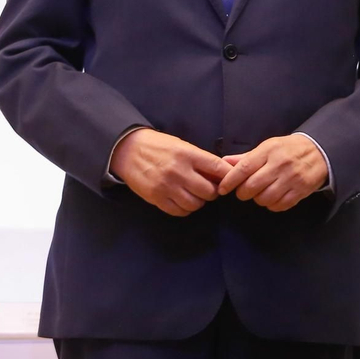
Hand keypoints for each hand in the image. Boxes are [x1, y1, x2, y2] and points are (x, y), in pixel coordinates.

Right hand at [109, 128, 228, 216]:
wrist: (129, 150)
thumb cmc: (160, 147)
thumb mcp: (183, 146)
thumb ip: (201, 160)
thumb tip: (223, 173)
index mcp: (189, 154)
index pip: (217, 168)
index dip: (228, 177)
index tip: (230, 181)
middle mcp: (179, 171)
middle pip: (209, 191)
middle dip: (213, 192)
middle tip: (209, 189)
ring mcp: (167, 186)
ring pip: (195, 204)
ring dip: (199, 202)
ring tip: (195, 195)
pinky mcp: (156, 198)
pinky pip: (178, 211)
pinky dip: (185, 209)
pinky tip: (183, 201)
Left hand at [217, 134, 328, 211]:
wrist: (319, 151)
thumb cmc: (288, 149)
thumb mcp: (268, 147)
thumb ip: (246, 158)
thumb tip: (224, 162)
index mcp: (269, 151)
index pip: (244, 168)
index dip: (230, 181)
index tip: (223, 189)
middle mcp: (280, 164)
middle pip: (252, 186)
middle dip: (243, 193)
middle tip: (244, 191)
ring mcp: (291, 179)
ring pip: (264, 199)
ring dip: (258, 199)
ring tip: (261, 193)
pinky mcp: (301, 191)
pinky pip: (279, 205)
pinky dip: (272, 205)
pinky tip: (273, 197)